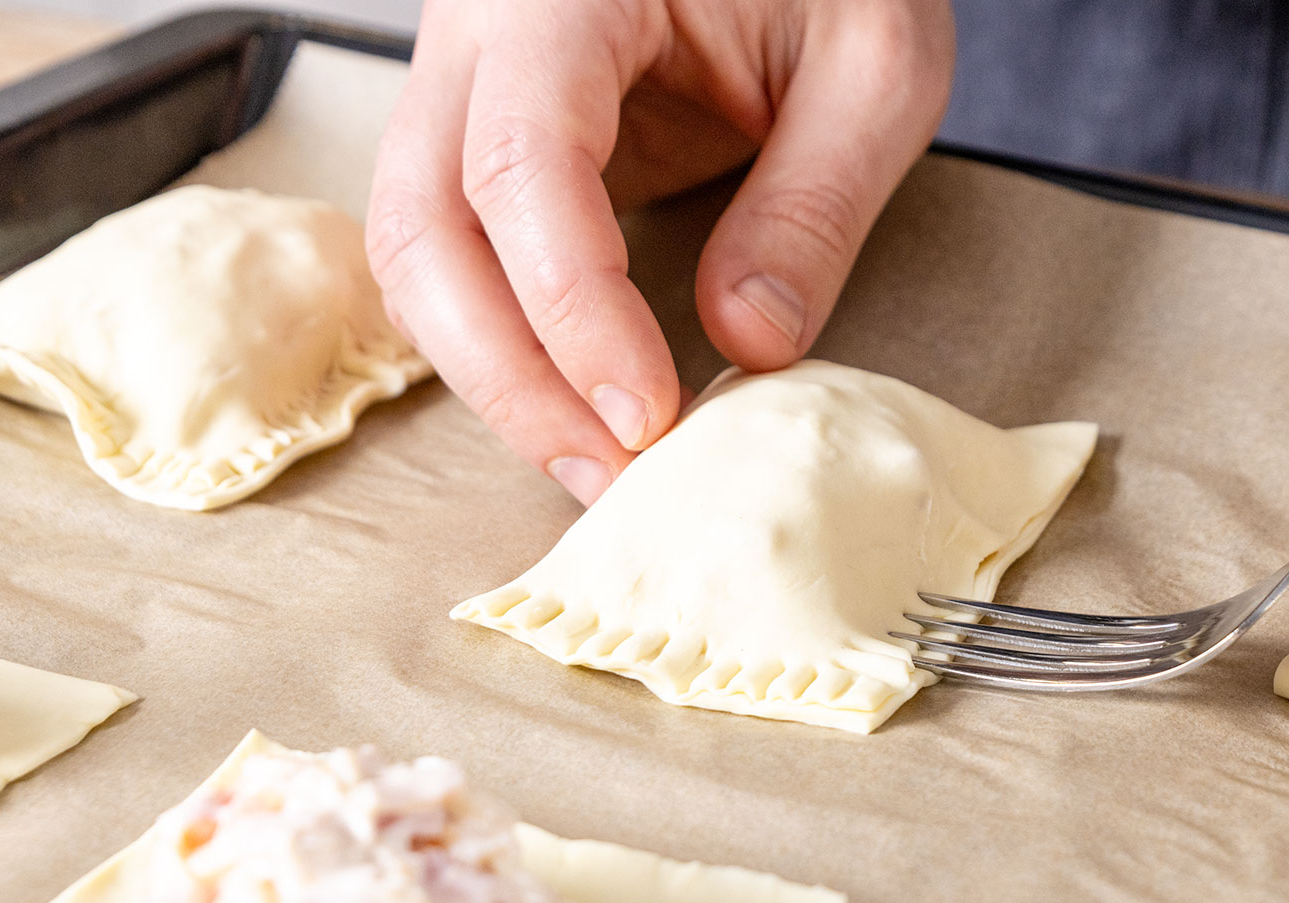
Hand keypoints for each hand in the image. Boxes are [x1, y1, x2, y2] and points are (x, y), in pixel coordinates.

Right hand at [366, 0, 952, 503]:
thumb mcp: (873, 63)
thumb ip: (814, 203)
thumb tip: (748, 344)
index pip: (521, 162)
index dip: (572, 307)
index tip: (647, 413)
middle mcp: (480, 35)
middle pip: (422, 227)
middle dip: (509, 376)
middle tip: (612, 472)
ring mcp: (467, 89)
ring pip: (415, 255)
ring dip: (496, 377)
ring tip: (601, 461)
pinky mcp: (485, 142)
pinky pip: (452, 256)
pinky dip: (502, 343)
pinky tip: (578, 404)